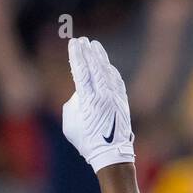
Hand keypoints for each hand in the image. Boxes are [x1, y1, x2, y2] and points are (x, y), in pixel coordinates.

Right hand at [61, 37, 133, 172]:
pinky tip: (106, 64)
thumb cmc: (87, 140)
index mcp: (88, 99)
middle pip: (95, 67)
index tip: (74, 44)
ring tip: (94, 46)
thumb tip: (81, 92)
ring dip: (100, 57)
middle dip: (88, 52)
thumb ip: (73, 102)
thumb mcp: (70, 122)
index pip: (81, 71)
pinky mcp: (122, 100)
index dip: (77, 56)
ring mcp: (115, 96)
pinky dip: (110, 70)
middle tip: (83, 40)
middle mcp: (103, 94)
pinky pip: (116, 80)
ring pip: (107, 71)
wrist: (111, 152)